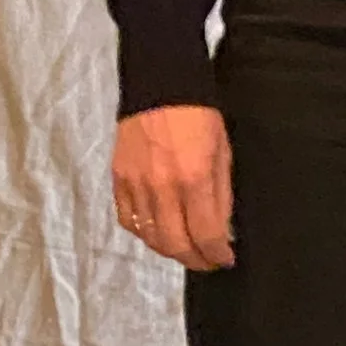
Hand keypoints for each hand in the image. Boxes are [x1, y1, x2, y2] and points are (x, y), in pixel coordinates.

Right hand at [114, 105, 234, 270]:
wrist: (160, 84)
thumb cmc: (197, 114)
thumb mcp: (223, 154)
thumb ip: (221, 196)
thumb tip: (222, 231)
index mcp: (194, 178)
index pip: (206, 235)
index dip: (218, 254)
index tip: (225, 259)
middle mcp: (162, 186)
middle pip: (176, 244)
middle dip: (195, 260)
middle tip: (207, 261)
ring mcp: (137, 184)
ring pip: (150, 237)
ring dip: (170, 250)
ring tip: (185, 248)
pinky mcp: (119, 179)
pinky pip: (128, 220)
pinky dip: (144, 233)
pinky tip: (158, 231)